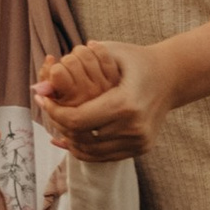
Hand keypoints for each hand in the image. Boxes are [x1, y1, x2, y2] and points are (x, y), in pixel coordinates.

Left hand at [34, 11, 209, 162]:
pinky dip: (85, 148)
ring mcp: (140, 141)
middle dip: (59, 124)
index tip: (42, 99)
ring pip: (91, 151)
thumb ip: (71, 67)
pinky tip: (71, 135)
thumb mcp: (106, 53)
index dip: (54, 113)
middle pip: (81, 138)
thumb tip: (37, 89)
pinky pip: (104, 156)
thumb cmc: (135, 60)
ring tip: (58, 121)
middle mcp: (134, 128)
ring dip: (69, 138)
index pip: (78, 120)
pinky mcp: (142, 148)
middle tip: (49, 109)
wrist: (172, 76)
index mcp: (126, 104)